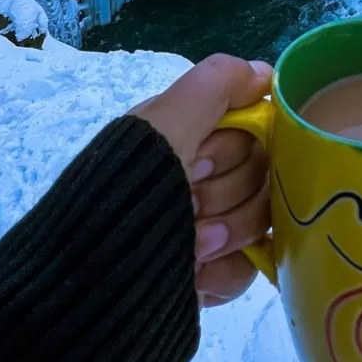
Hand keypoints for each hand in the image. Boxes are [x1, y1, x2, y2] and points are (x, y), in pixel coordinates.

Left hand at [132, 54, 273, 308]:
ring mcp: (210, 227)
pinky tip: (197, 275)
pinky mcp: (213, 272)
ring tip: (191, 247)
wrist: (97, 288)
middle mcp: (200, 176)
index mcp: (187, 136)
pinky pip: (249, 266)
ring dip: (227, 233)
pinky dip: (223, 272)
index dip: (234, 148)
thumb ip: (215, 86)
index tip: (199, 162)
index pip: (252, 129)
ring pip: (262, 221)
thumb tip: (265, 73)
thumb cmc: (127, 197)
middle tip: (189, 206)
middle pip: (261, 176)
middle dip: (226, 194)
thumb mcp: (161, 126)